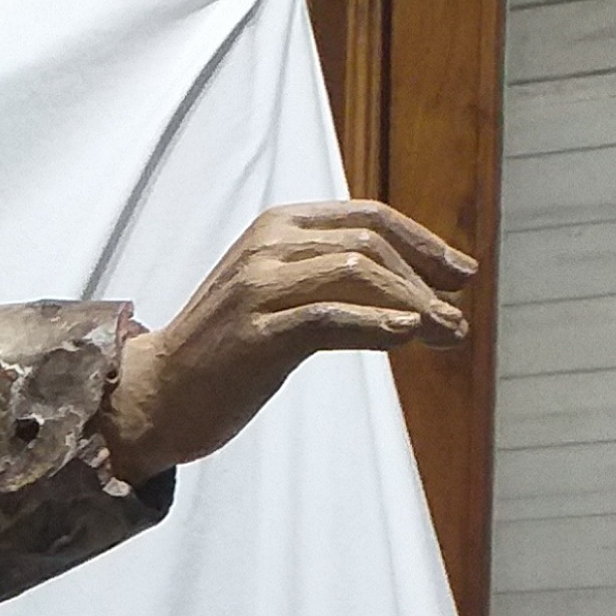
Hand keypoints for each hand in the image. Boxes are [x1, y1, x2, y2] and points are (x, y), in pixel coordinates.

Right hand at [102, 202, 472, 479]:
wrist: (155, 397)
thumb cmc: (223, 355)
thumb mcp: (277, 297)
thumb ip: (327, 280)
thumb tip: (408, 295)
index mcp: (278, 228)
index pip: (369, 218)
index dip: (424, 244)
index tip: (460, 275)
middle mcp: (268, 246)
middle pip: (371, 246)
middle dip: (426, 282)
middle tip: (458, 321)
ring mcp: (258, 288)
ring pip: (358, 276)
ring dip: (413, 307)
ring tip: (446, 335)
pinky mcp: (255, 334)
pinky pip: (329, 318)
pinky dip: (377, 326)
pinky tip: (408, 337)